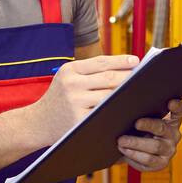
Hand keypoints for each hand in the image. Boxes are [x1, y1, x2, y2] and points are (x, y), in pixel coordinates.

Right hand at [24, 54, 139, 147]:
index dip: (121, 60)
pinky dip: (116, 110)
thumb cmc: (58, 98)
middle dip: (128, 77)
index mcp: (70, 69)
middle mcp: (71, 84)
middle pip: (109, 78)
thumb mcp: (67, 78)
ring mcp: (75, 102)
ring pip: (109, 96)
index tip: (136, 60)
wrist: (37, 122)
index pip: (101, 62)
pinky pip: (104, 113)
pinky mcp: (79, 120)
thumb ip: (89, 72)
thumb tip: (123, 68)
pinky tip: (126, 109)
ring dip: (126, 95)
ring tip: (139, 93)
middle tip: (144, 77)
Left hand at [118, 99, 181, 172]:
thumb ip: (138, 107)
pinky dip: (134, 154)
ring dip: (136, 143)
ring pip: (155, 146)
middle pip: (162, 128)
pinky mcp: (161, 163)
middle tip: (135, 123)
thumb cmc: (135, 128)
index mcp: (171, 119)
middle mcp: (173, 134)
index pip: (180, 111)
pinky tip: (124, 150)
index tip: (170, 102)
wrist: (132, 149)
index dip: (177, 106)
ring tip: (121, 140)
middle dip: (148, 125)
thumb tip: (120, 95)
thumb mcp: (139, 116)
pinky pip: (149, 159)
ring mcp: (168, 149)